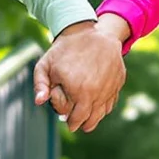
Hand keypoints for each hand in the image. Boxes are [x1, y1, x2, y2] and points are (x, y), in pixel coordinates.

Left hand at [33, 17, 127, 132]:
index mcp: (77, 90)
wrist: (94, 33)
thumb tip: (40, 102)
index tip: (66, 119)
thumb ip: (40, 85)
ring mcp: (109, 88)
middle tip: (76, 126)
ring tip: (87, 123)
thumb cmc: (66, 49)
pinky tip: (98, 108)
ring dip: (94, 119)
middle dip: (81, 124)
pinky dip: (104, 108)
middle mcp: (95, 92)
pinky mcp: (118, 82)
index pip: (74, 117)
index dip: (68, 119)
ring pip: (102, 113)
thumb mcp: (46, 64)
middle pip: (89, 119)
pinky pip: (111, 102)